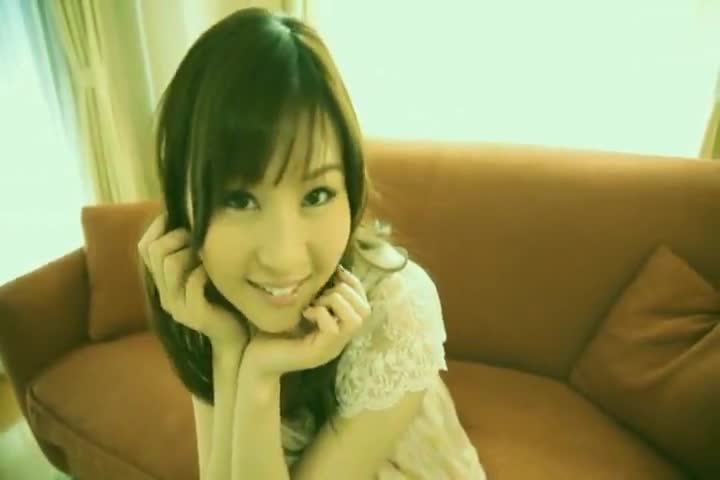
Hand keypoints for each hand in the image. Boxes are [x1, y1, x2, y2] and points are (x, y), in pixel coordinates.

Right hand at [137, 212, 249, 351]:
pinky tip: (214, 272)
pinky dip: (203, 271)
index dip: (158, 227)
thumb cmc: (223, 301)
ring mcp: (176, 304)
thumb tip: (193, 218)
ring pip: (171, 263)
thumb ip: (192, 255)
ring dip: (191, 251)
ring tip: (206, 254)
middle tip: (198, 238)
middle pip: (156, 251)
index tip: (178, 216)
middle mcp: (164, 293)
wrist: (233, 339)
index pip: (144, 248)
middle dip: (178, 236)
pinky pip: (193, 282)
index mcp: (163, 282)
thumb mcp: (202, 274)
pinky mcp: (193, 314)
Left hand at [242, 265, 371, 378]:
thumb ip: (315, 293)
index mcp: (338, 327)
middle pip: (365, 311)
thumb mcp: (298, 306)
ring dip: (335, 302)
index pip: (364, 303)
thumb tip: (327, 267)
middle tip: (320, 293)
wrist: (256, 360)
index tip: (334, 273)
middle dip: (345, 291)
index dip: (353, 284)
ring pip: (355, 320)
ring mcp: (331, 348)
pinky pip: (333, 329)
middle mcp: (340, 340)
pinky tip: (304, 314)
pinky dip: (320, 314)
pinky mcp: (318, 352)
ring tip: (315, 303)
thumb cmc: (273, 331)